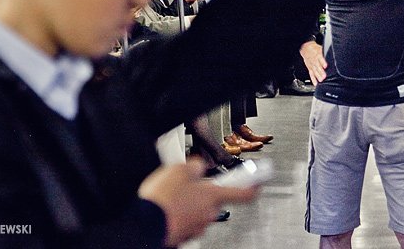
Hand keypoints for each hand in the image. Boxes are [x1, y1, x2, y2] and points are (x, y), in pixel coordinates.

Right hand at [138, 158, 257, 246]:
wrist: (144, 223)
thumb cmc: (163, 199)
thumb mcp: (179, 169)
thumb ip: (195, 166)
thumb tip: (198, 168)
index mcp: (213, 196)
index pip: (245, 193)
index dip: (254, 186)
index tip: (259, 180)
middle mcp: (209, 214)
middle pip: (214, 200)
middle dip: (203, 191)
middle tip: (188, 182)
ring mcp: (197, 227)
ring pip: (198, 211)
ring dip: (189, 202)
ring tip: (171, 194)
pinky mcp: (184, 236)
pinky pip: (186, 221)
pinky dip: (179, 214)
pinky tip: (166, 206)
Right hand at [300, 40, 326, 84]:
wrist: (306, 49)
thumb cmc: (315, 49)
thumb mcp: (320, 49)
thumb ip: (325, 53)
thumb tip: (333, 56)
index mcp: (317, 55)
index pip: (320, 58)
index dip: (323, 62)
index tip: (325, 66)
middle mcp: (314, 60)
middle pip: (317, 66)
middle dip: (320, 72)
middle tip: (324, 76)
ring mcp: (311, 65)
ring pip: (314, 71)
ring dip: (317, 76)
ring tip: (321, 80)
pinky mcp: (309, 68)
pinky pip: (311, 74)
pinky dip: (313, 79)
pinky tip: (315, 83)